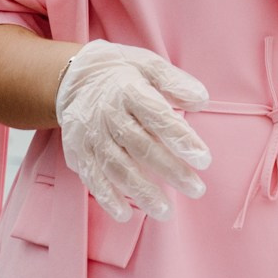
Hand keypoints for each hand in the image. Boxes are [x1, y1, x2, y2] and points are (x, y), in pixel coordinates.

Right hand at [54, 41, 210, 221]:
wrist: (73, 78)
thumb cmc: (121, 73)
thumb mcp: (147, 64)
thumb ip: (174, 81)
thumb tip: (201, 100)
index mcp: (128, 89)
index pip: (157, 116)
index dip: (181, 138)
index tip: (204, 159)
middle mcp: (107, 114)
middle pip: (141, 146)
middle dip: (170, 170)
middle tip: (196, 189)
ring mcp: (91, 135)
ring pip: (116, 167)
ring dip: (141, 191)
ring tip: (165, 211)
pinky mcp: (78, 151)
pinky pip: (92, 177)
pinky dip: (106, 197)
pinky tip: (124, 214)